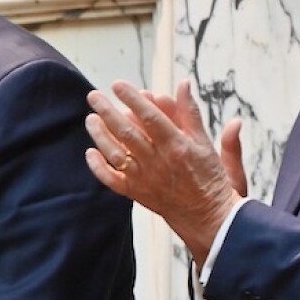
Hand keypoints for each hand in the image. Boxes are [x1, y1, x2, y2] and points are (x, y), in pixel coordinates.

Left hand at [83, 79, 243, 258]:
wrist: (207, 216)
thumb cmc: (210, 177)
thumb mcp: (206, 142)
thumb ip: (192, 113)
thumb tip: (183, 83)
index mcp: (178, 147)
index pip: (151, 117)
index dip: (133, 99)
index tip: (118, 85)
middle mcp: (159, 162)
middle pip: (127, 133)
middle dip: (108, 112)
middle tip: (94, 96)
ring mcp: (144, 179)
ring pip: (116, 153)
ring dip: (100, 135)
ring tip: (90, 118)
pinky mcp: (136, 193)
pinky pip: (112, 180)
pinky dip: (98, 167)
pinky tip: (90, 152)